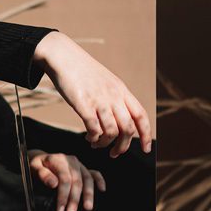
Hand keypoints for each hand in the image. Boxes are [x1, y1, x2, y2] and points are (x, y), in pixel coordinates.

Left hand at [28, 150, 105, 210]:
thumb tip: (54, 184)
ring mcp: (79, 165)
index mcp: (58, 159)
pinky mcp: (83, 169)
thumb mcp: (33, 168)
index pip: (64, 179)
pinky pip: (94, 173)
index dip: (63, 195)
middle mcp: (71, 161)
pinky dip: (100, 181)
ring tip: (88, 208)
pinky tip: (102, 190)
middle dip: (74, 200)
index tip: (60, 210)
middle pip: (77, 181)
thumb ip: (42, 174)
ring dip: (88, 195)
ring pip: (87, 179)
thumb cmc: (37, 166)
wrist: (41, 160)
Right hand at [32, 32, 152, 156]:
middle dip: (123, 146)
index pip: (141, 116)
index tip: (146, 149)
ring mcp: (99, 100)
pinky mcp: (83, 103)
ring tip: (96, 144)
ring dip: (105, 144)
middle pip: (127, 129)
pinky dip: (93, 137)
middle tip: (115, 153)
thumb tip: (122, 119)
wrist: (64, 57)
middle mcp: (113, 96)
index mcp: (121, 90)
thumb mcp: (107, 82)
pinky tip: (89, 137)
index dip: (146, 134)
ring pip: (111, 132)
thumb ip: (116, 98)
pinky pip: (94, 128)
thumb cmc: (83, 72)